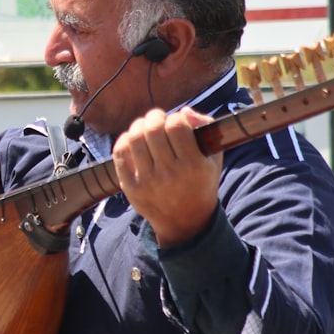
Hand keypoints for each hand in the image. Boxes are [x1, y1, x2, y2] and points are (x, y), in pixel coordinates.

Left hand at [112, 107, 223, 247]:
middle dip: (155, 116)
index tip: (178, 122)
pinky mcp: (131, 187)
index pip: (176, 126)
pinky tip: (133, 140)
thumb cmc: (200, 183)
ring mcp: (148, 181)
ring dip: (138, 125)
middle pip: (153, 129)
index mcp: (193, 165)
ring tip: (145, 127)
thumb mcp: (214, 158)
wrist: (185, 221)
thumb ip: (206, 129)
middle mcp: (170, 173)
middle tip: (158, 118)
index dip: (176, 117)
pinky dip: (124, 140)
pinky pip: (120, 154)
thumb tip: (184, 111)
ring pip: (134, 138)